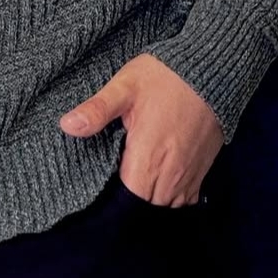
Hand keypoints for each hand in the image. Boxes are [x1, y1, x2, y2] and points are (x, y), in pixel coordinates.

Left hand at [58, 53, 223, 205]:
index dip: (112, 202)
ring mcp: (190, 174)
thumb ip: (97, 110)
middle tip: (116, 185)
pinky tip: (159, 184)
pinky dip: (172, 199)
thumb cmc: (164, 76)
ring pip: (167, 207)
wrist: (211, 69)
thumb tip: (66, 125)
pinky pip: (187, 200)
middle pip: (146, 208)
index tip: (101, 190)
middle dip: (130, 204)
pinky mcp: (203, 170)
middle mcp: (170, 174)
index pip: (126, 202)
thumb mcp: (125, 86)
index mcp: (147, 157)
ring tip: (136, 186)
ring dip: (151, 202)